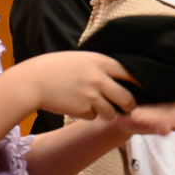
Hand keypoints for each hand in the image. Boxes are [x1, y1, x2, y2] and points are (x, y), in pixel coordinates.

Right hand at [20, 49, 138, 121]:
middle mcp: (100, 79)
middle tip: (126, 106)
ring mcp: (92, 96)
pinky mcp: (83, 110)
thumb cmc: (54, 68)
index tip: (143, 88)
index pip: (131, 74)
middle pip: (128, 99)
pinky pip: (93, 117)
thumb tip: (119, 73)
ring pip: (112, 112)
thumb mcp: (80, 58)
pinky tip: (75, 105)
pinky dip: (87, 114)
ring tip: (93, 104)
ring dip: (106, 112)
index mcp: (101, 62)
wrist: (31, 82)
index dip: (139, 83)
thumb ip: (100, 66)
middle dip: (128, 105)